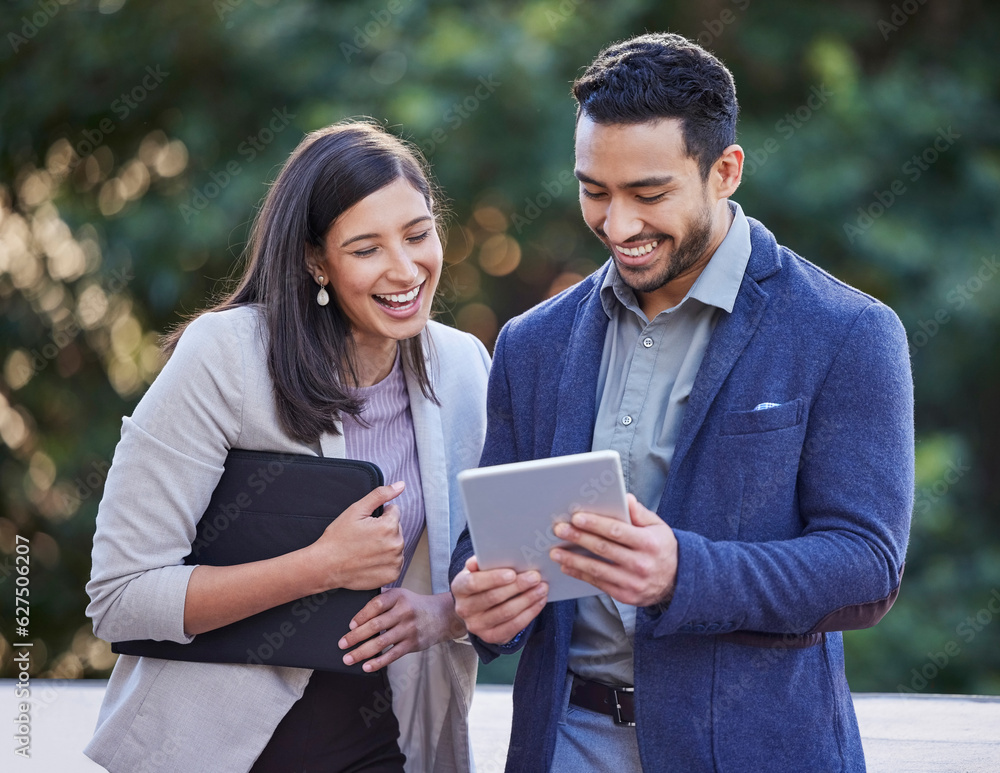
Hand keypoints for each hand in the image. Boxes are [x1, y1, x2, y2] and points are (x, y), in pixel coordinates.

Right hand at [304, 482, 404, 591]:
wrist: (325, 566)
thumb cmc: (338, 538)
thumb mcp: (356, 510)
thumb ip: (380, 495)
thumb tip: (401, 485)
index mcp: (389, 526)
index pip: (394, 512)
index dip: (379, 516)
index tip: (366, 525)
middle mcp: (396, 545)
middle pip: (396, 529)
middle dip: (384, 530)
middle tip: (364, 538)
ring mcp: (395, 562)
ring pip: (396, 546)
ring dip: (386, 546)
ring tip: (366, 550)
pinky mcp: (392, 575)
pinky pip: (395, 563)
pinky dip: (386, 561)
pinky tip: (370, 560)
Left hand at [337, 589, 465, 671]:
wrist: (442, 616)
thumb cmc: (414, 605)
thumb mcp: (400, 594)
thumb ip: (381, 598)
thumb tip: (354, 609)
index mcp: (398, 597)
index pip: (376, 605)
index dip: (361, 615)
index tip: (349, 625)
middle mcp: (404, 612)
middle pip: (376, 625)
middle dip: (355, 636)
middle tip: (342, 644)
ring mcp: (409, 629)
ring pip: (381, 642)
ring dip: (362, 652)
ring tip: (348, 658)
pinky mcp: (413, 644)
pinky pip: (392, 655)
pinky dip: (378, 662)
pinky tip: (366, 667)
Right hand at [450, 556, 547, 644]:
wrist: (476, 608)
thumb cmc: (481, 582)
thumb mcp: (477, 569)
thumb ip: (480, 562)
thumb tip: (482, 558)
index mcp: (459, 588)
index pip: (473, 583)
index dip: (493, 578)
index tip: (512, 573)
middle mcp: (464, 609)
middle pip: (493, 598)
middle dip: (517, 586)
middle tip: (535, 577)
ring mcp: (477, 626)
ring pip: (506, 613)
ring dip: (528, 599)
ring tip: (542, 588)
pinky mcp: (491, 637)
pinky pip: (514, 626)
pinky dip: (530, 613)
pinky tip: (540, 601)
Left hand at [549, 493, 677, 607]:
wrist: (678, 582)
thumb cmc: (662, 548)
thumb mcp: (658, 527)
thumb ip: (640, 514)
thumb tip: (625, 498)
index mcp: (649, 543)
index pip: (617, 531)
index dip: (595, 524)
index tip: (576, 517)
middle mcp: (641, 564)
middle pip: (604, 549)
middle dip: (578, 538)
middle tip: (559, 530)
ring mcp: (633, 582)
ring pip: (597, 569)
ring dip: (573, 560)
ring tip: (555, 552)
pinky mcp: (626, 596)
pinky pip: (599, 583)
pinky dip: (581, 575)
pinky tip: (567, 566)